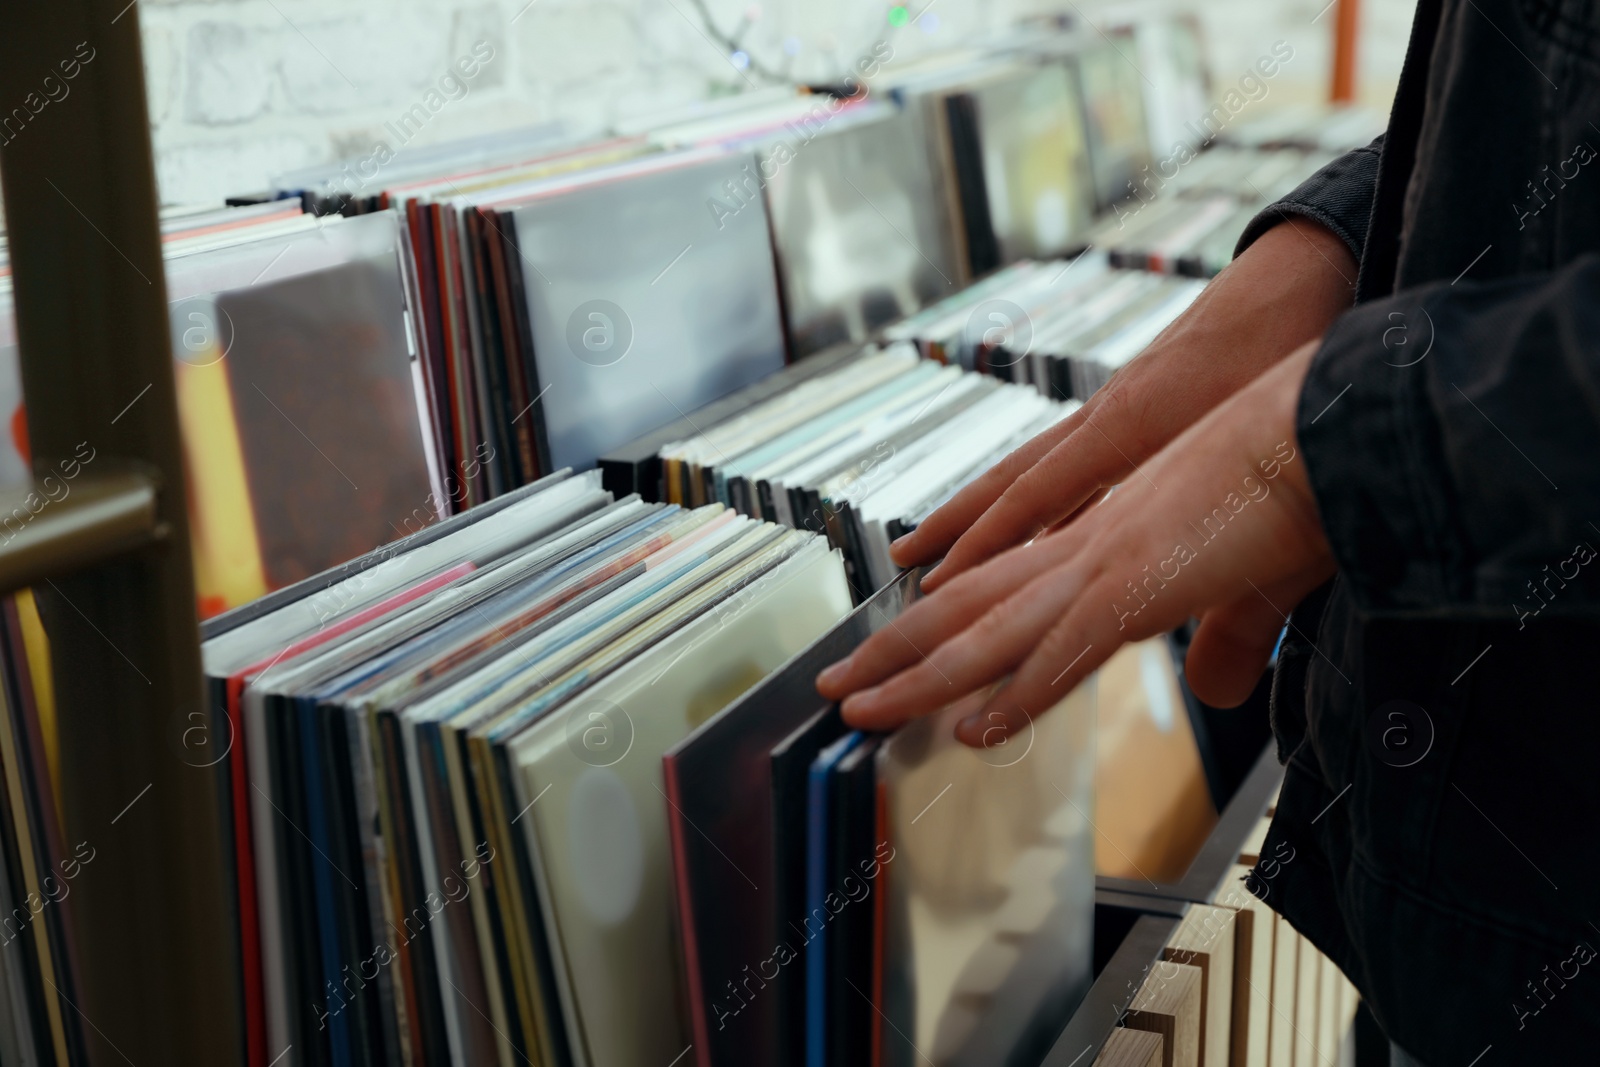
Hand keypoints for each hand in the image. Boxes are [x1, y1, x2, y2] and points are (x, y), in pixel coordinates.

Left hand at [816, 341, 1334, 743]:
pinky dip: (1017, 693)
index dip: (945, 620)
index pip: (1002, 585)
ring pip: (985, 627)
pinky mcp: (1143, 582)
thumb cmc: (1300, 486)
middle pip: (965, 605)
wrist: (1329, 422)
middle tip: (836, 685)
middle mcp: (1086, 544)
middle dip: (895, 651)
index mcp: (1106, 536)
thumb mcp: (1255, 581)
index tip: (902, 648)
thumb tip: (1215, 690)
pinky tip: (975, 728)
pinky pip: (1064, 649)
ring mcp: (1106, 561)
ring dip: (917, 675)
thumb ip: (1228, 638)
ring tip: (857, 708)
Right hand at [894, 218, 1355, 592]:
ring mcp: (1117, 406)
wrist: (1307, 267)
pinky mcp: (1136, 402)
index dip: (984, 544)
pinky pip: (1066, 456)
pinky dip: (1035, 494)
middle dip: (956, 526)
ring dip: (983, 510)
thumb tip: (1223, 649)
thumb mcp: (1270, 445)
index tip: (938, 586)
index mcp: (1131, 426)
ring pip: (1032, 466)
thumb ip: (1236, 534)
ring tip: (939, 545)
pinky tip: (1032, 519)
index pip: (1034, 495)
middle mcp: (1108, 415)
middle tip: (905, 563)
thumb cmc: (1295, 349)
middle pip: (1011, 478)